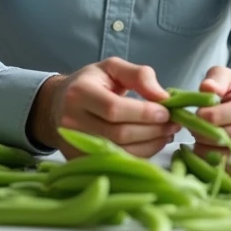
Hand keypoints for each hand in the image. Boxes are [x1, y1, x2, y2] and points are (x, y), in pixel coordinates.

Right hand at [27, 57, 179, 158]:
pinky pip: (117, 162)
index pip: (114, 108)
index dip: (143, 112)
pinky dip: (140, 155)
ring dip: (151, 144)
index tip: (166, 111)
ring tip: (167, 132)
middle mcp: (72, 122)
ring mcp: (74, 145)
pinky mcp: (80, 161)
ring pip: (120, 151)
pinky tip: (153, 143)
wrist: (57, 106)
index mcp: (79, 93)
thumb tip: (163, 96)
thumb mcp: (112, 68)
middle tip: (173, 123)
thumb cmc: (90, 84)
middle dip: (152, 130)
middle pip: (119, 133)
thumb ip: (139, 75)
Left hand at [190, 66, 230, 178]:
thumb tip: (207, 88)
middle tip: (194, 132)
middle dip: (213, 136)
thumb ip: (217, 79)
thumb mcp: (229, 79)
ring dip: (216, 156)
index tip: (198, 115)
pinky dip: (224, 170)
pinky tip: (208, 160)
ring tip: (199, 147)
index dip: (218, 115)